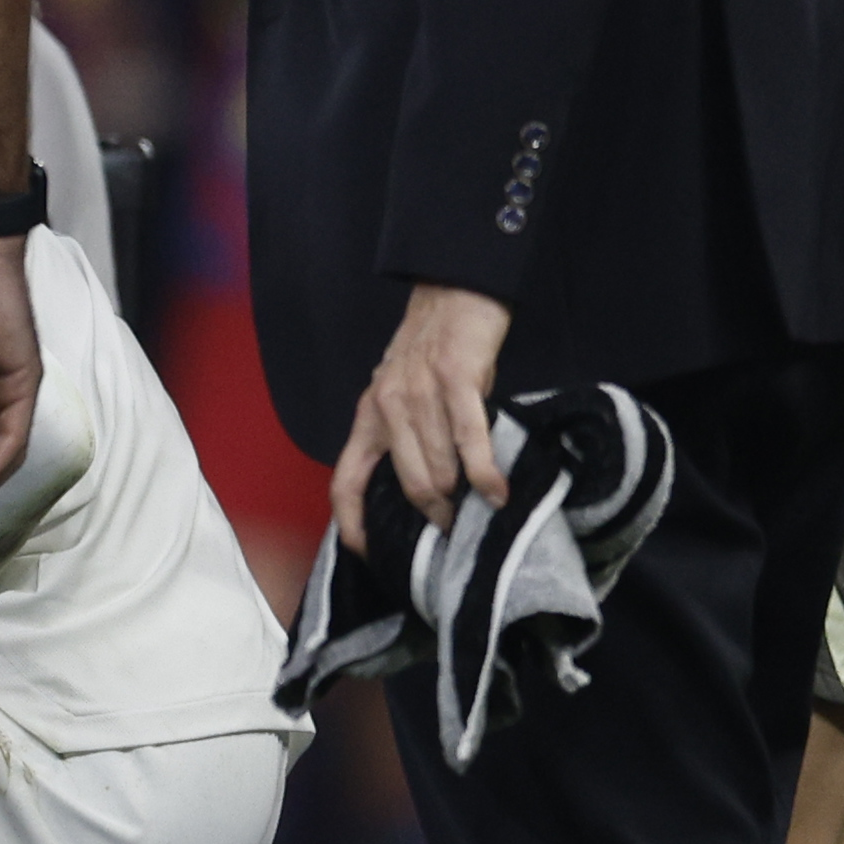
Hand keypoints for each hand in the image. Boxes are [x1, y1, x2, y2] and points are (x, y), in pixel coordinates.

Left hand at [331, 280, 515, 554]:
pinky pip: (468, 438)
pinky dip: (484, 471)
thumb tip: (424, 488)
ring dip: (462, 496)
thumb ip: (405, 436)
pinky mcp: (456, 379)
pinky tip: (498, 492)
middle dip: (432, 515)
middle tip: (454, 531)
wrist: (454, 290)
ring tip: (481, 514)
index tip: (369, 553)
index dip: (351, 523)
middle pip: (405, 484)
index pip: (345, 481)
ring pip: (439, 466)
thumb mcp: (403, 394)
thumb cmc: (433, 349)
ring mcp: (420, 393)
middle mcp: (388, 407)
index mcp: (369, 415)